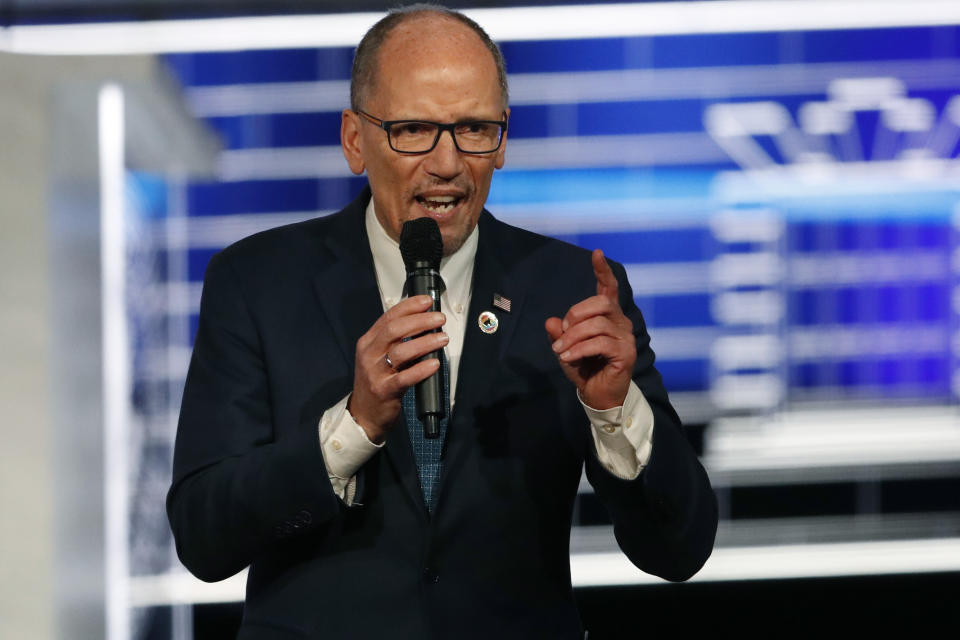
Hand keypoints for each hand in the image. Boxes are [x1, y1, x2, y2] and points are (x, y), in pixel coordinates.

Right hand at [348, 295, 447, 442]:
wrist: (363, 415)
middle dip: (420, 321)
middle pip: (394, 330)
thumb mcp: (379, 357)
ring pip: (401, 352)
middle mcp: (369, 355)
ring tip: (442, 339)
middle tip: (439, 319)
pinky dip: (422, 369)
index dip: (409, 307)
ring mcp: (375, 373)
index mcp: (368, 343)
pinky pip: (405, 377)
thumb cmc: (376, 383)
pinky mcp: (384, 391)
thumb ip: (396, 341)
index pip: (388, 317)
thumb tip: (424, 324)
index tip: (427, 301)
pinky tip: (435, 363)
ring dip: (425, 342)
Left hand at [545, 249, 635, 409]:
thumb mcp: (565, 348)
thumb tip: (551, 321)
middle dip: (576, 315)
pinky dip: (579, 349)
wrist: (597, 394)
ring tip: (560, 350)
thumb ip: (560, 333)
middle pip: (601, 303)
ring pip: (598, 325)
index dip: (603, 271)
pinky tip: (567, 357)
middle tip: (562, 332)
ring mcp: (626, 338)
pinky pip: (600, 343)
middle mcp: (620, 322)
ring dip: (573, 337)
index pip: (609, 288)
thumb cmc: (584, 367)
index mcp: (607, 316)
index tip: (596, 253)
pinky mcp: (626, 353)